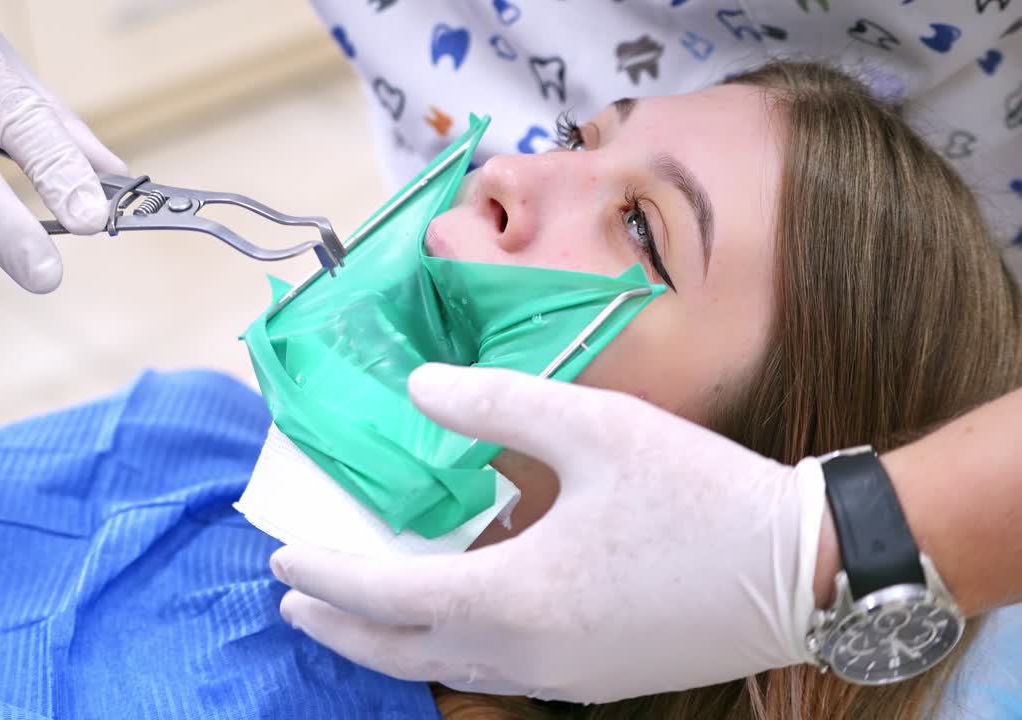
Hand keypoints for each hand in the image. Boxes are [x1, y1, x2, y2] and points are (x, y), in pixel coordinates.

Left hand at [270, 363, 826, 703]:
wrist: (807, 569)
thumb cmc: (700, 494)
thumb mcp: (595, 427)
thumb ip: (495, 404)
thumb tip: (417, 389)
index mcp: (516, 595)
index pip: (387, 596)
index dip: (327, 575)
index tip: (281, 557)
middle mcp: (529, 653)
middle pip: (403, 651)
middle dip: (338, 626)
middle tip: (292, 600)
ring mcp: (565, 678)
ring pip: (449, 664)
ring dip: (390, 640)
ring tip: (356, 609)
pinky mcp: (598, 679)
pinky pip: (500, 666)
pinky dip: (454, 642)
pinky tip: (459, 607)